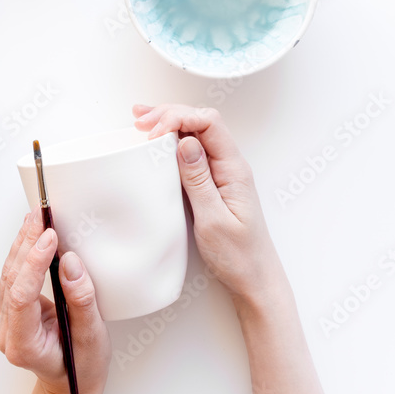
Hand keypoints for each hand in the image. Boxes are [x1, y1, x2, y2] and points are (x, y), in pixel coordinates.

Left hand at [0, 207, 111, 393]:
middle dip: (27, 244)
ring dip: (22, 244)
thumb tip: (70, 262)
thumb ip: (81, 300)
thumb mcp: (92, 337)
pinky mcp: (10, 311)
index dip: (34, 262)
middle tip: (42, 215)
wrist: (70, 386)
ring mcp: (4, 322)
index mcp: (23, 344)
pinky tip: (32, 236)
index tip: (50, 237)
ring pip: (9, 275)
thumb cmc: (81, 367)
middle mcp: (6, 333)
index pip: (22, 294)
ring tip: (37, 217)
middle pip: (11, 280)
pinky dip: (23, 254)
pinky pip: (12, 278)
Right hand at [133, 103, 288, 303]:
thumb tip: (186, 142)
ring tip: (141, 122)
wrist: (255, 279)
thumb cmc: (239, 255)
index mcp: (234, 169)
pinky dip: (172, 143)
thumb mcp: (213, 220)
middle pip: (201, 121)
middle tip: (139, 120)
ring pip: (196, 135)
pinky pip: (193, 153)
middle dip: (170, 114)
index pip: (209, 123)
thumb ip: (199, 180)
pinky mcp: (213, 184)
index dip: (179, 117)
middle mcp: (229, 166)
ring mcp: (221, 173)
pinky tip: (156, 143)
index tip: (153, 130)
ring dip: (169, 124)